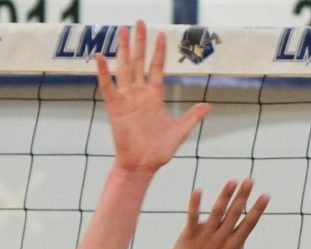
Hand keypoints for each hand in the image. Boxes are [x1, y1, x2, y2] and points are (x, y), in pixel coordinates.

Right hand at [99, 22, 207, 173]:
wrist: (143, 164)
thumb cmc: (159, 150)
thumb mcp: (180, 130)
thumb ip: (193, 116)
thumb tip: (209, 105)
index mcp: (154, 97)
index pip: (157, 68)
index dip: (158, 52)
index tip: (160, 34)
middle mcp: (139, 93)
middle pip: (139, 62)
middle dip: (139, 42)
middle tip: (138, 22)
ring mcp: (126, 98)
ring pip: (124, 67)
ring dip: (122, 49)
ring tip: (121, 29)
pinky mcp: (115, 107)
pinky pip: (108, 86)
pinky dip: (104, 71)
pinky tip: (101, 56)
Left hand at [165, 181, 279, 248]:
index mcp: (234, 246)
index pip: (249, 224)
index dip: (257, 209)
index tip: (265, 195)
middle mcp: (221, 238)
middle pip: (235, 213)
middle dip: (243, 196)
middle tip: (250, 180)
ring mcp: (205, 236)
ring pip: (217, 212)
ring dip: (225, 195)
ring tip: (232, 181)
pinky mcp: (189, 234)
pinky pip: (192, 216)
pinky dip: (195, 204)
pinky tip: (198, 190)